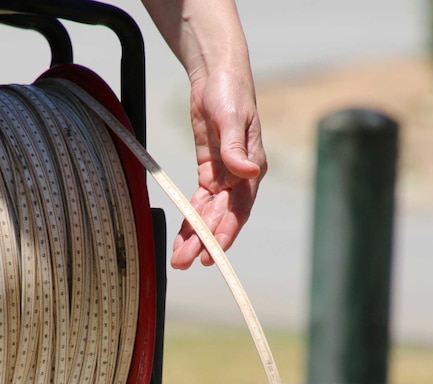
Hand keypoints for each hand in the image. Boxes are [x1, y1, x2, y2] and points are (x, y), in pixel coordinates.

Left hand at [171, 69, 266, 269]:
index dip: (226, 232)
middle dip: (205, 241)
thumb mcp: (232, 117)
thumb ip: (234, 147)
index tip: (213, 252)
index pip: (239, 209)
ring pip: (209, 213)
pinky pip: (199, 201)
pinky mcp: (208, 169)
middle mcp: (240, 177)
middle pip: (222, 217)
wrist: (216, 73)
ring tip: (180, 258)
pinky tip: (182, 235)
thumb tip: (245, 171)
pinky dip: (191, 218)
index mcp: (252, 168)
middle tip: (187, 261)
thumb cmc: (230, 91)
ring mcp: (224, 175)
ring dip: (196, 235)